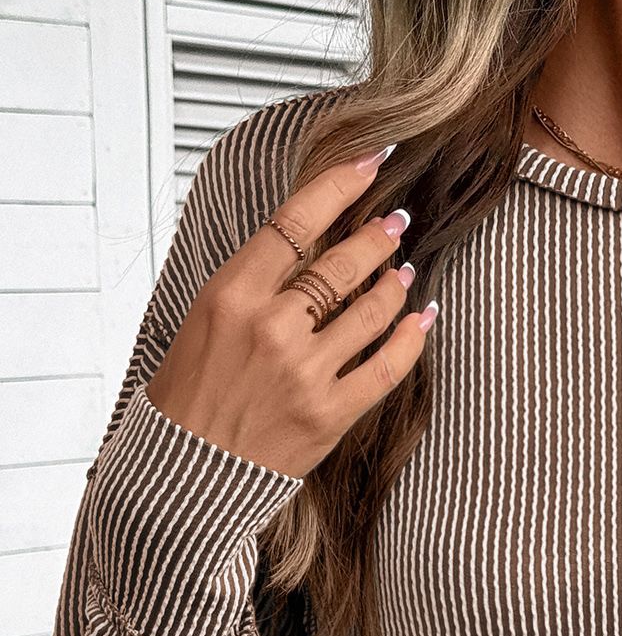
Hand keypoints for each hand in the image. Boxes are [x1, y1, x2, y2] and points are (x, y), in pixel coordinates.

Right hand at [144, 146, 433, 479]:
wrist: (184, 473)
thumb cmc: (189, 396)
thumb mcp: (203, 321)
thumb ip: (253, 285)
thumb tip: (307, 250)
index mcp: (231, 295)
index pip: (295, 221)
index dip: (340, 183)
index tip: (371, 162)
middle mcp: (271, 328)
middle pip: (343, 263)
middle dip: (379, 237)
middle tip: (396, 224)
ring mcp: (304, 372)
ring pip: (372, 310)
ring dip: (396, 284)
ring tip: (404, 273)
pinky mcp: (330, 414)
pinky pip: (387, 367)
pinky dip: (412, 339)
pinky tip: (422, 319)